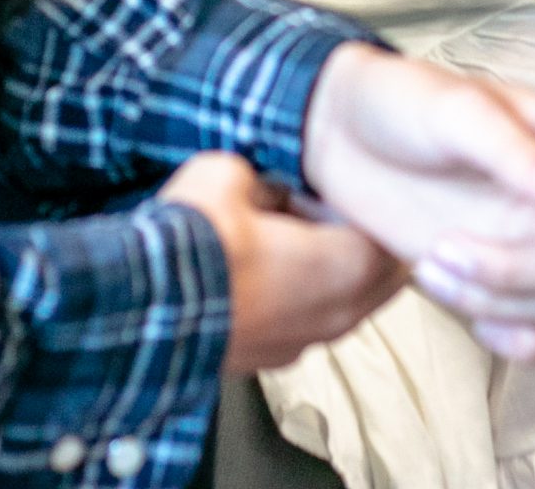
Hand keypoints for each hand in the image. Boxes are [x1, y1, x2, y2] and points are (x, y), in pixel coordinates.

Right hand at [160, 150, 404, 371]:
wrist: (140, 309)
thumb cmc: (193, 246)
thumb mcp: (233, 174)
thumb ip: (265, 178)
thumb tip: (266, 186)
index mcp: (343, 267)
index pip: (394, 239)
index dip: (381, 208)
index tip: (366, 186)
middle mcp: (333, 317)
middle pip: (378, 280)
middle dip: (366, 244)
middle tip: (347, 210)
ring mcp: (300, 346)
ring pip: (343, 306)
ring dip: (334, 274)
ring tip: (304, 235)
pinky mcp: (268, 361)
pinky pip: (305, 324)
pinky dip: (302, 299)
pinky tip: (272, 270)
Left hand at [302, 42, 534, 361]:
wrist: (339, 137)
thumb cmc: (401, 103)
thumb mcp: (454, 111)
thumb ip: (515, 151)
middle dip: (522, 270)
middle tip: (447, 243)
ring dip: (499, 300)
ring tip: (433, 260)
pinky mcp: (504, 283)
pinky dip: (512, 338)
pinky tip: (460, 302)